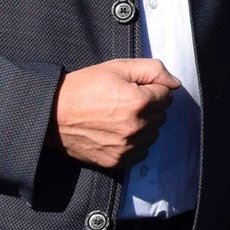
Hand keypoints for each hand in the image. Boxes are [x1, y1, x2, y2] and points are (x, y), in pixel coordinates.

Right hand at [50, 58, 178, 169]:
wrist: (53, 114)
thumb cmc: (85, 87)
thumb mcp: (118, 68)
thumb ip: (153, 70)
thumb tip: (175, 84)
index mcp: (138, 102)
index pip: (167, 96)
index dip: (152, 89)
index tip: (135, 89)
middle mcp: (135, 127)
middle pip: (161, 116)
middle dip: (150, 107)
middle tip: (125, 102)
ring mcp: (126, 147)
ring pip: (153, 134)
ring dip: (144, 126)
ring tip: (120, 117)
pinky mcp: (116, 161)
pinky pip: (141, 152)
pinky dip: (135, 143)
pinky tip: (119, 133)